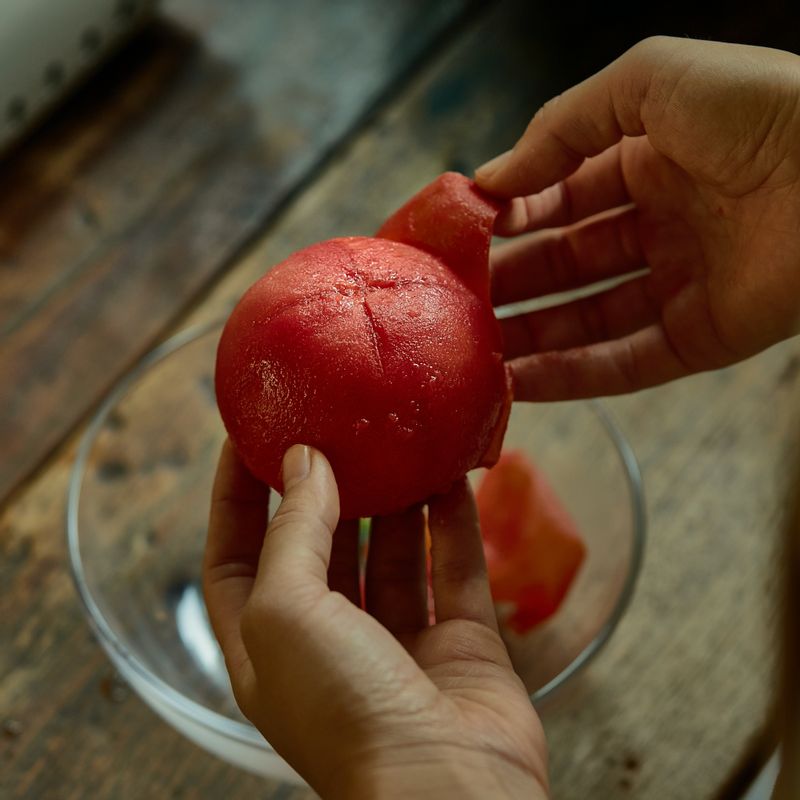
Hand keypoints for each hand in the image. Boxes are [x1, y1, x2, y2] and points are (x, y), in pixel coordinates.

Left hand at [203, 441, 547, 799]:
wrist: (448, 791)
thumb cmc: (344, 713)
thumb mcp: (286, 613)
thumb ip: (293, 532)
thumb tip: (304, 463)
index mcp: (268, 646)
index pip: (236, 553)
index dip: (236, 493)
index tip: (249, 433)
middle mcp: (329, 643)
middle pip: (320, 546)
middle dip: (326, 486)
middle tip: (336, 425)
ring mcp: (398, 642)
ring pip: (393, 551)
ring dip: (396, 498)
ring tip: (398, 439)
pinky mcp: (459, 640)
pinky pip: (454, 565)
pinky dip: (453, 521)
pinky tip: (452, 474)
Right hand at [476, 36, 799, 399]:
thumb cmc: (759, 111)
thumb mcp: (649, 82)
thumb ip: (563, 125)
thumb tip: (493, 179)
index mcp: (650, 161)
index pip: (560, 196)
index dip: (511, 216)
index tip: (461, 238)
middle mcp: (661, 225)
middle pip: (567, 264)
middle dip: (510, 283)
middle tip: (457, 302)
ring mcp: (681, 286)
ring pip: (587, 320)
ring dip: (529, 337)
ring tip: (472, 350)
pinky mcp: (702, 339)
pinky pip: (624, 363)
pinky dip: (570, 376)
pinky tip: (519, 382)